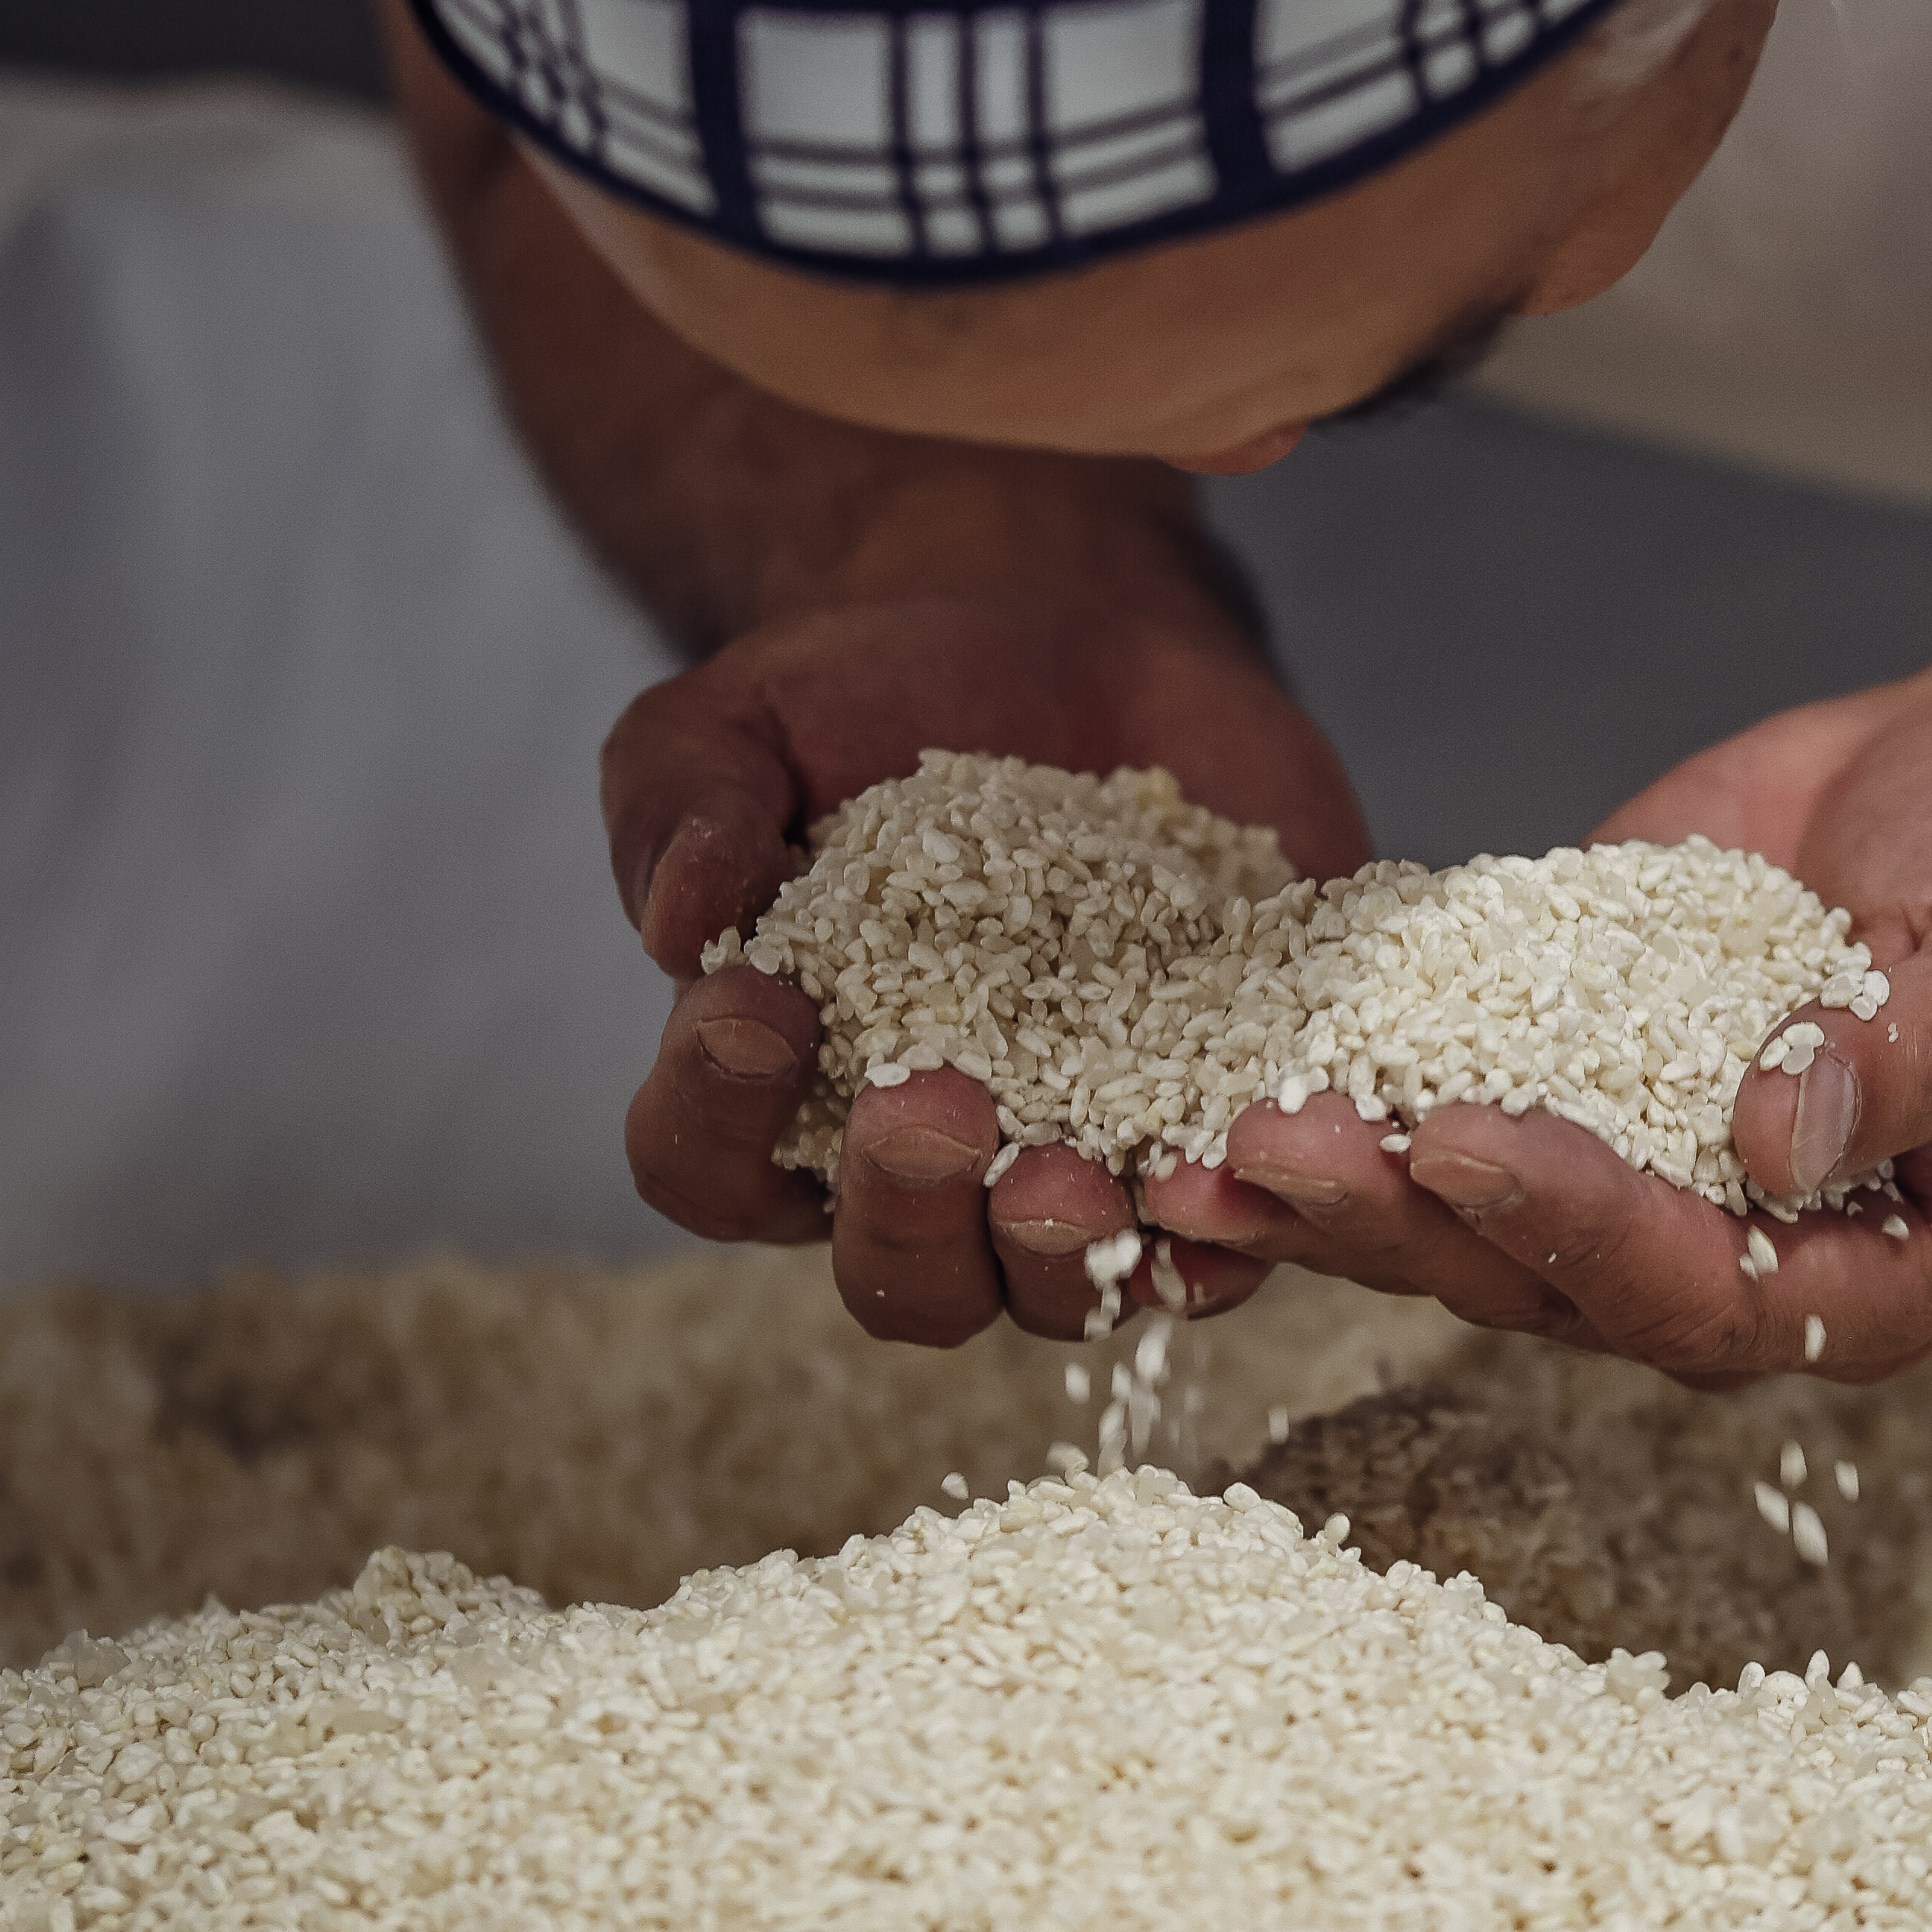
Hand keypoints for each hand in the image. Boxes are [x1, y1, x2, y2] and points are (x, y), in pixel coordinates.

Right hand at [611, 579, 1367, 1345]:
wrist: (1065, 640)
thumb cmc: (866, 698)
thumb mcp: (741, 720)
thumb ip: (683, 803)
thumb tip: (681, 917)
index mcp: (781, 1096)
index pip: (710, 1166)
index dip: (715, 1113)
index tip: (753, 1005)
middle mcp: (928, 1169)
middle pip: (901, 1279)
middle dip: (908, 1214)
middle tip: (933, 1102)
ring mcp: (1081, 1163)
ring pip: (1062, 1291)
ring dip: (1065, 1255)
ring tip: (1076, 1172)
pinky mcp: (1218, 1124)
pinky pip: (1237, 1224)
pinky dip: (1241, 1209)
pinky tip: (1250, 1141)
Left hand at [1146, 647, 1931, 1382]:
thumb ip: (1924, 1055)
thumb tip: (1780, 1132)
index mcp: (1866, 1275)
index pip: (1700, 1293)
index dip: (1573, 1226)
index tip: (1461, 1141)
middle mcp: (1733, 1251)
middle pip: (1539, 1277)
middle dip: (1397, 1218)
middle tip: (1263, 1148)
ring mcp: (1634, 1166)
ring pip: (1457, 1215)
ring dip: (1330, 1180)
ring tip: (1196, 1133)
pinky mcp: (1561, 1065)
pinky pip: (1440, 1090)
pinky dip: (1341, 1078)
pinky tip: (1228, 1053)